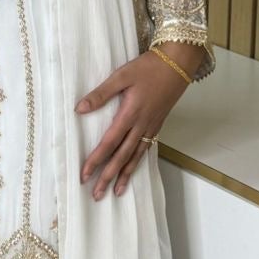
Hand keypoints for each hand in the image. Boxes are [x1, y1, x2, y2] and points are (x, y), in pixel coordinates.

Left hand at [74, 51, 190, 199]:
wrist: (178, 64)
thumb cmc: (149, 67)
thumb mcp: (122, 76)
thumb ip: (101, 93)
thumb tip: (79, 109)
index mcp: (130, 115)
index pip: (109, 143)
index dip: (96, 160)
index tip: (84, 175)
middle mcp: (141, 125)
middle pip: (122, 157)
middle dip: (108, 176)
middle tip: (97, 195)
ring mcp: (151, 127)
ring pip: (135, 157)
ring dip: (124, 175)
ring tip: (116, 192)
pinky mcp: (158, 124)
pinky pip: (146, 149)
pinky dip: (138, 163)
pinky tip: (132, 170)